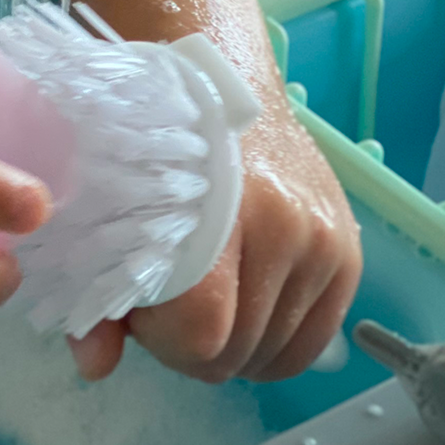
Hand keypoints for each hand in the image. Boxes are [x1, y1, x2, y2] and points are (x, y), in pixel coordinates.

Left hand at [65, 99, 360, 383]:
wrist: (220, 79)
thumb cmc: (155, 147)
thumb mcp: (109, 212)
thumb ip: (98, 297)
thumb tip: (94, 365)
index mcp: (215, 215)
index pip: (202, 333)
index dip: (165, 343)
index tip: (146, 312)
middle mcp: (284, 228)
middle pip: (238, 352)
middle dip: (194, 346)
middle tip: (171, 302)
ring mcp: (324, 240)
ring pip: (277, 355)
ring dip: (237, 343)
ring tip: (209, 295)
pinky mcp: (350, 248)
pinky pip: (314, 339)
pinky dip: (277, 340)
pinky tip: (246, 306)